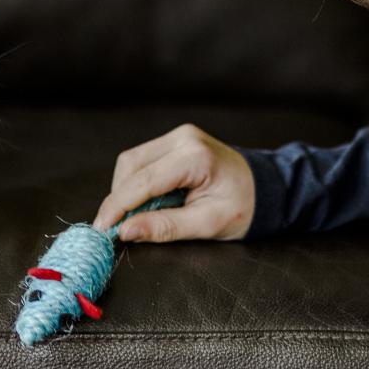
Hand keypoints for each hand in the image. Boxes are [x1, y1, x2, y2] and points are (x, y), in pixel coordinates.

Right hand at [91, 123, 253, 242]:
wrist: (266, 188)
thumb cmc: (243, 208)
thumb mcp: (207, 224)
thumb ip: (165, 227)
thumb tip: (126, 231)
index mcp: (195, 157)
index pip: (143, 182)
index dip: (117, 206)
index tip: (102, 230)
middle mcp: (183, 139)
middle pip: (131, 165)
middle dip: (118, 198)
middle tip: (115, 229)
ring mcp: (179, 136)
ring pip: (132, 161)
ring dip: (126, 190)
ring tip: (133, 217)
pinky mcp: (176, 141)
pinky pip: (143, 160)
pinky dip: (137, 183)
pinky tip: (145, 203)